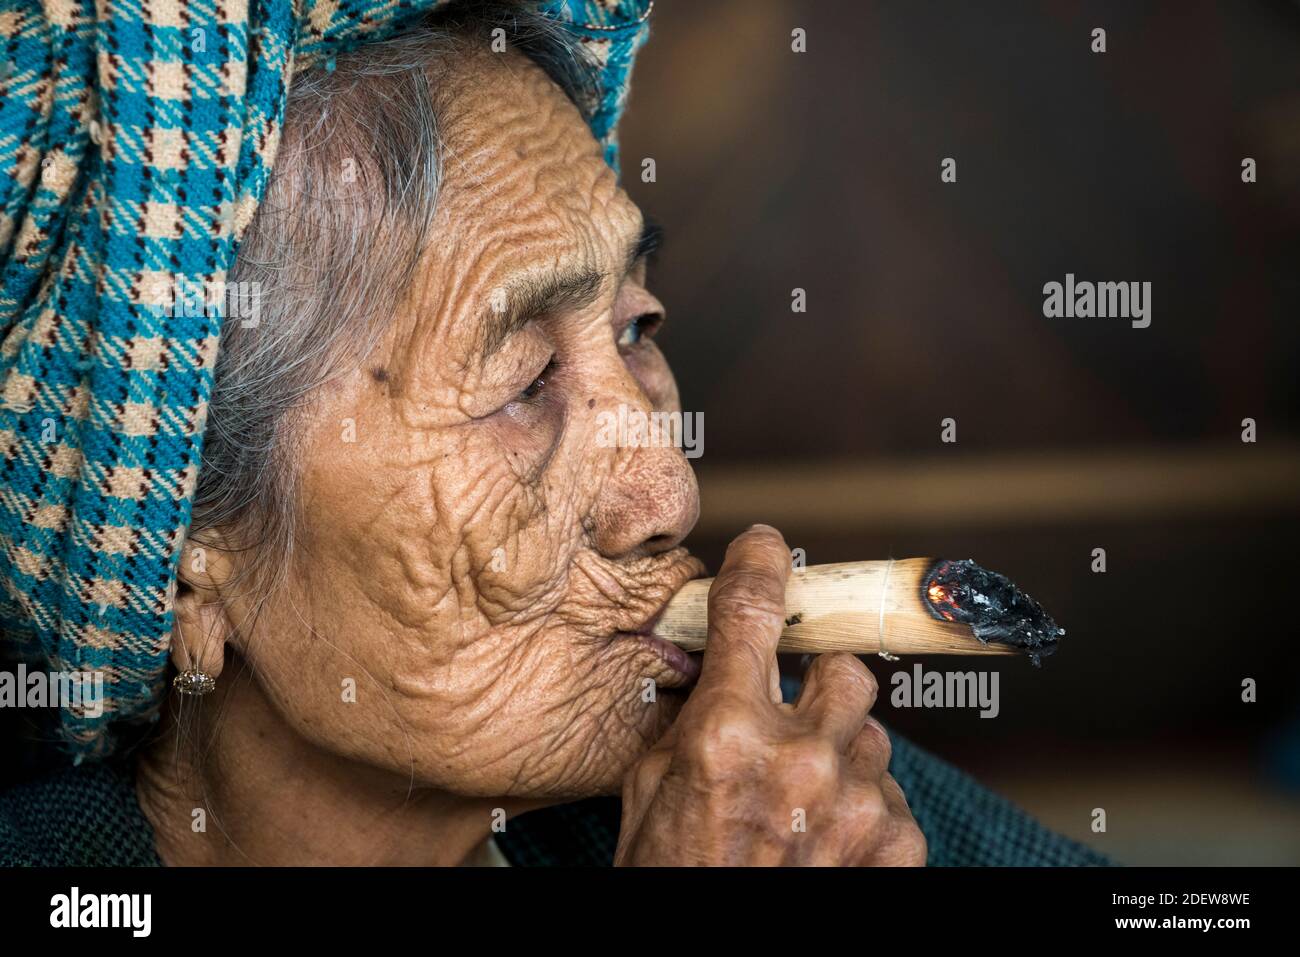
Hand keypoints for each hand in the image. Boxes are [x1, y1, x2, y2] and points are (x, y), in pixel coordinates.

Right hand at [614, 525, 926, 865]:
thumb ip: (688, 718)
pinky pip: (890, 788)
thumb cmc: (669, 877)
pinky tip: (826, 836)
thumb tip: (712, 665)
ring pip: (871, 730)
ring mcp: (856, 801)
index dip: (763, 564)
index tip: (769, 549)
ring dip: (840, 749)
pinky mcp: (897, 842)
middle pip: (843, 667)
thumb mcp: (648, 788)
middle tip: (793, 714)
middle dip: (818, 683)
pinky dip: (862, 803)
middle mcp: (799, 756)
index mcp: (726, 732)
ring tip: (803, 795)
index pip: (754, 611)